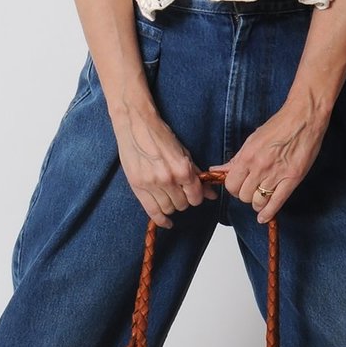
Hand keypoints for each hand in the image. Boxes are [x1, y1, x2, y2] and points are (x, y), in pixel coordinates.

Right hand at [111, 105, 217, 227]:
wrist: (135, 124)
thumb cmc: (158, 134)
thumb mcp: (182, 152)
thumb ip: (196, 174)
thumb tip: (210, 193)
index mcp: (182, 169)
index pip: (195, 197)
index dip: (196, 197)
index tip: (193, 195)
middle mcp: (168, 179)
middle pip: (182, 205)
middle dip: (183, 200)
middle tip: (179, 192)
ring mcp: (152, 184)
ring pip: (168, 209)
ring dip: (171, 206)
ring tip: (169, 197)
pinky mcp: (138, 187)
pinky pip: (152, 212)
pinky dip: (161, 220)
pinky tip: (166, 222)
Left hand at [208, 99, 329, 222]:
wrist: (304, 117)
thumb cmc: (279, 125)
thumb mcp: (252, 140)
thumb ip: (236, 159)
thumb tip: (219, 170)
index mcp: (247, 157)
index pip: (231, 185)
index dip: (233, 188)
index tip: (238, 187)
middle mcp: (260, 168)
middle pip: (243, 196)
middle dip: (245, 195)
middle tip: (251, 190)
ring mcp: (276, 175)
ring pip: (258, 202)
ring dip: (257, 204)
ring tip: (260, 199)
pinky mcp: (292, 179)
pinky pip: (276, 203)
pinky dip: (268, 213)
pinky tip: (263, 217)